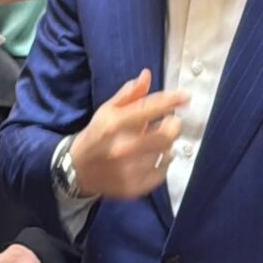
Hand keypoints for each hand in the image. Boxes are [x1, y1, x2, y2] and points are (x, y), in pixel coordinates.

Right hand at [69, 70, 191, 201]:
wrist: (77, 170)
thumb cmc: (97, 135)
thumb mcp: (107, 110)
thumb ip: (129, 94)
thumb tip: (147, 74)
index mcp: (115, 124)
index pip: (150, 109)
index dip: (171, 101)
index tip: (185, 97)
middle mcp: (123, 148)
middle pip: (167, 136)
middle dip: (173, 126)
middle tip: (171, 122)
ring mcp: (130, 170)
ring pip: (166, 154)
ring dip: (164, 145)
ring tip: (154, 142)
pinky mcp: (134, 187)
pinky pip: (162, 173)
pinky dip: (162, 164)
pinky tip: (153, 159)